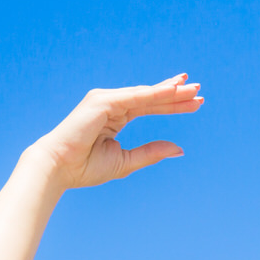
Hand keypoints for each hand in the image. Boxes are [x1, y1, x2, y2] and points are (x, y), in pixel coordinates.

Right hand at [29, 75, 202, 189]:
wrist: (59, 168)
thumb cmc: (85, 167)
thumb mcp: (126, 161)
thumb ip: (151, 153)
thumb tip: (179, 148)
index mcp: (116, 116)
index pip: (150, 106)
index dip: (172, 104)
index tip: (195, 103)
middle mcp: (112, 103)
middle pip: (151, 97)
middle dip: (175, 94)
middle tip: (200, 90)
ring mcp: (107, 100)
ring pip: (146, 94)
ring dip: (169, 92)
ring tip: (193, 90)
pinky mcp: (103, 101)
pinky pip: (135, 97)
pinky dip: (154, 94)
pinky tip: (172, 92)